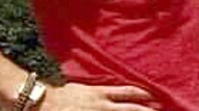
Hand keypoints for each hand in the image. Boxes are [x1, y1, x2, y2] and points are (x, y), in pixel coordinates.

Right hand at [39, 82, 161, 110]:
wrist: (44, 104)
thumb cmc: (62, 96)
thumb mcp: (82, 89)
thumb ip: (98, 92)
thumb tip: (109, 93)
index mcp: (100, 93)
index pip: (127, 93)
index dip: (142, 95)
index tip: (154, 97)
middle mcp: (102, 106)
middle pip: (130, 109)